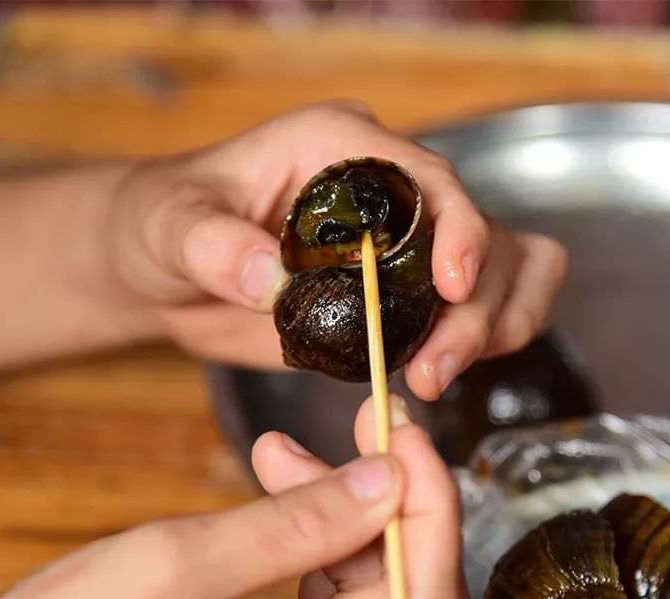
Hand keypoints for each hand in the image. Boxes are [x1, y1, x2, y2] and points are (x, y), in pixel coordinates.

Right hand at [0, 403, 465, 598]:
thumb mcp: (169, 570)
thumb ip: (294, 525)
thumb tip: (386, 479)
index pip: (425, 594)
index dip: (433, 501)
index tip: (406, 429)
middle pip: (407, 598)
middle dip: (386, 500)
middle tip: (357, 425)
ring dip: (340, 521)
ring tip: (282, 455)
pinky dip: (310, 560)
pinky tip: (276, 506)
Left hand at [109, 100, 566, 399]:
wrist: (167, 273)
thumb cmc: (164, 224)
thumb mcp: (171, 226)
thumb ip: (211, 246)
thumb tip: (267, 280)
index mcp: (345, 148)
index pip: (433, 178)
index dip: (461, 230)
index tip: (452, 287)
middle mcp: (392, 190)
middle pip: (487, 235)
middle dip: (477, 305)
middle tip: (431, 368)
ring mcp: (407, 245)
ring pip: (505, 272)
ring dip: (492, 327)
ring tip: (432, 378)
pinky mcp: (407, 296)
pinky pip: (482, 310)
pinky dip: (484, 342)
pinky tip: (435, 374)